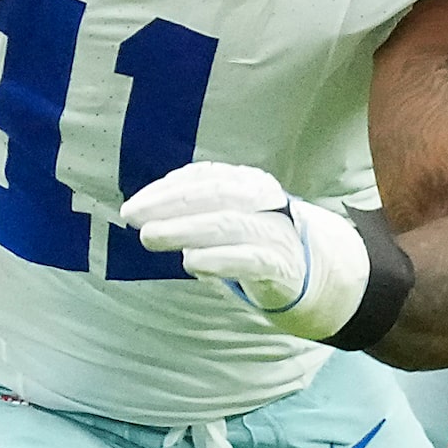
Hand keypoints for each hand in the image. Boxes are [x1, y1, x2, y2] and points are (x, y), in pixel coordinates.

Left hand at [118, 161, 368, 341]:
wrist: (313, 269)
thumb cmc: (256, 238)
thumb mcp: (229, 213)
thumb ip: (196, 205)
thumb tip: (147, 205)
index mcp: (248, 181)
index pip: (203, 178)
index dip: (165, 190)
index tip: (134, 205)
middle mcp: (263, 200)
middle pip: (213, 196)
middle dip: (170, 206)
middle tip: (134, 218)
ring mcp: (273, 231)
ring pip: (227, 224)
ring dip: (185, 230)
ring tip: (151, 237)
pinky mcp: (281, 265)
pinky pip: (248, 259)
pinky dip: (218, 259)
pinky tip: (192, 262)